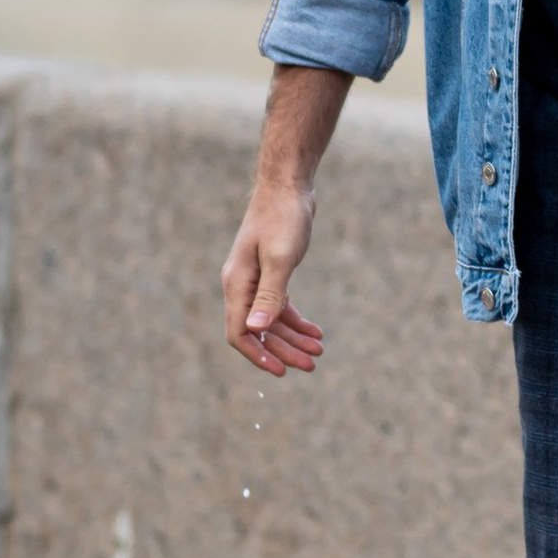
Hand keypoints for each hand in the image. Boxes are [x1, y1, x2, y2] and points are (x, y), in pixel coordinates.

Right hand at [222, 64, 351, 374]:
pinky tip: (315, 330)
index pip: (239, 333)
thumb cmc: (284, 218)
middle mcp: (241, 284)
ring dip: (293, 337)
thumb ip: (270, 295)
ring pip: (271, 320)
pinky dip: (296, 319)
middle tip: (312, 366)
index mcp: (237, 284)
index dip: (259, 355)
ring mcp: (255, 279)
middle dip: (284, 350)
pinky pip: (279, 304)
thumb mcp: (282, 258)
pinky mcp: (270, 271)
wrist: (288, 185)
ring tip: (320, 352)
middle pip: (258, 330)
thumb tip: (257, 330)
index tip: (282, 371)